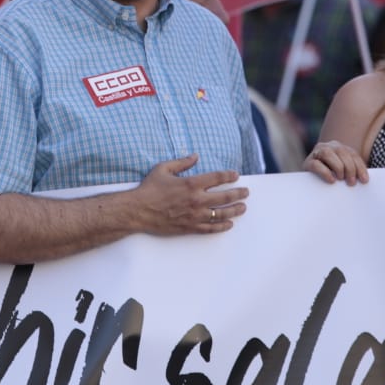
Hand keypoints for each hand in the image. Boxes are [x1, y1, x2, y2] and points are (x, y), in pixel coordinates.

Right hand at [130, 154, 248, 235]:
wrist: (138, 211)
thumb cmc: (149, 189)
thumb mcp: (163, 169)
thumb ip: (181, 162)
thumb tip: (195, 156)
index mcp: (191, 184)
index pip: (217, 178)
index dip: (229, 176)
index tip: (236, 175)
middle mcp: (196, 200)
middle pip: (225, 197)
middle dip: (238, 194)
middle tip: (246, 192)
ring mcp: (194, 215)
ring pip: (221, 214)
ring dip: (234, 210)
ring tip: (243, 208)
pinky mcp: (190, 227)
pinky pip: (210, 228)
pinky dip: (221, 226)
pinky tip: (229, 224)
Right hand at [303, 140, 369, 185]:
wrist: (311, 184)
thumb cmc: (332, 178)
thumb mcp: (343, 173)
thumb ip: (352, 172)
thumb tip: (364, 180)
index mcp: (339, 147)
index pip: (352, 154)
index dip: (360, 167)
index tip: (364, 181)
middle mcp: (328, 146)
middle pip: (342, 152)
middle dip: (350, 168)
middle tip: (352, 183)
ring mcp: (316, 152)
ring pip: (328, 154)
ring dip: (338, 167)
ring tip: (341, 179)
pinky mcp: (307, 163)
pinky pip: (316, 164)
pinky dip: (325, 172)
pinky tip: (331, 180)